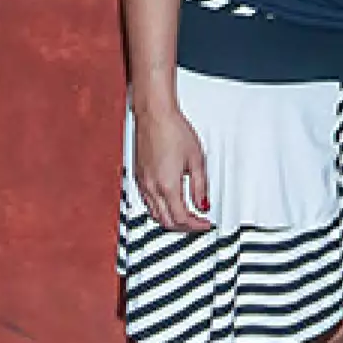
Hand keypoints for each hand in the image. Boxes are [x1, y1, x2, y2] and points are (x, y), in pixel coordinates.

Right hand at [132, 102, 211, 231]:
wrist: (155, 115)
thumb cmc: (173, 130)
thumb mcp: (197, 160)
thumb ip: (200, 186)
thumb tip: (203, 204)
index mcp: (167, 185)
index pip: (181, 218)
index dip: (196, 225)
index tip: (205, 224)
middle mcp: (151, 187)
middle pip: (166, 221)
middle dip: (183, 227)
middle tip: (197, 224)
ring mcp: (142, 182)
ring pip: (154, 214)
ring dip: (170, 220)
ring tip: (186, 216)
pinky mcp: (137, 176)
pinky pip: (147, 202)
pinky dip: (160, 209)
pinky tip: (169, 203)